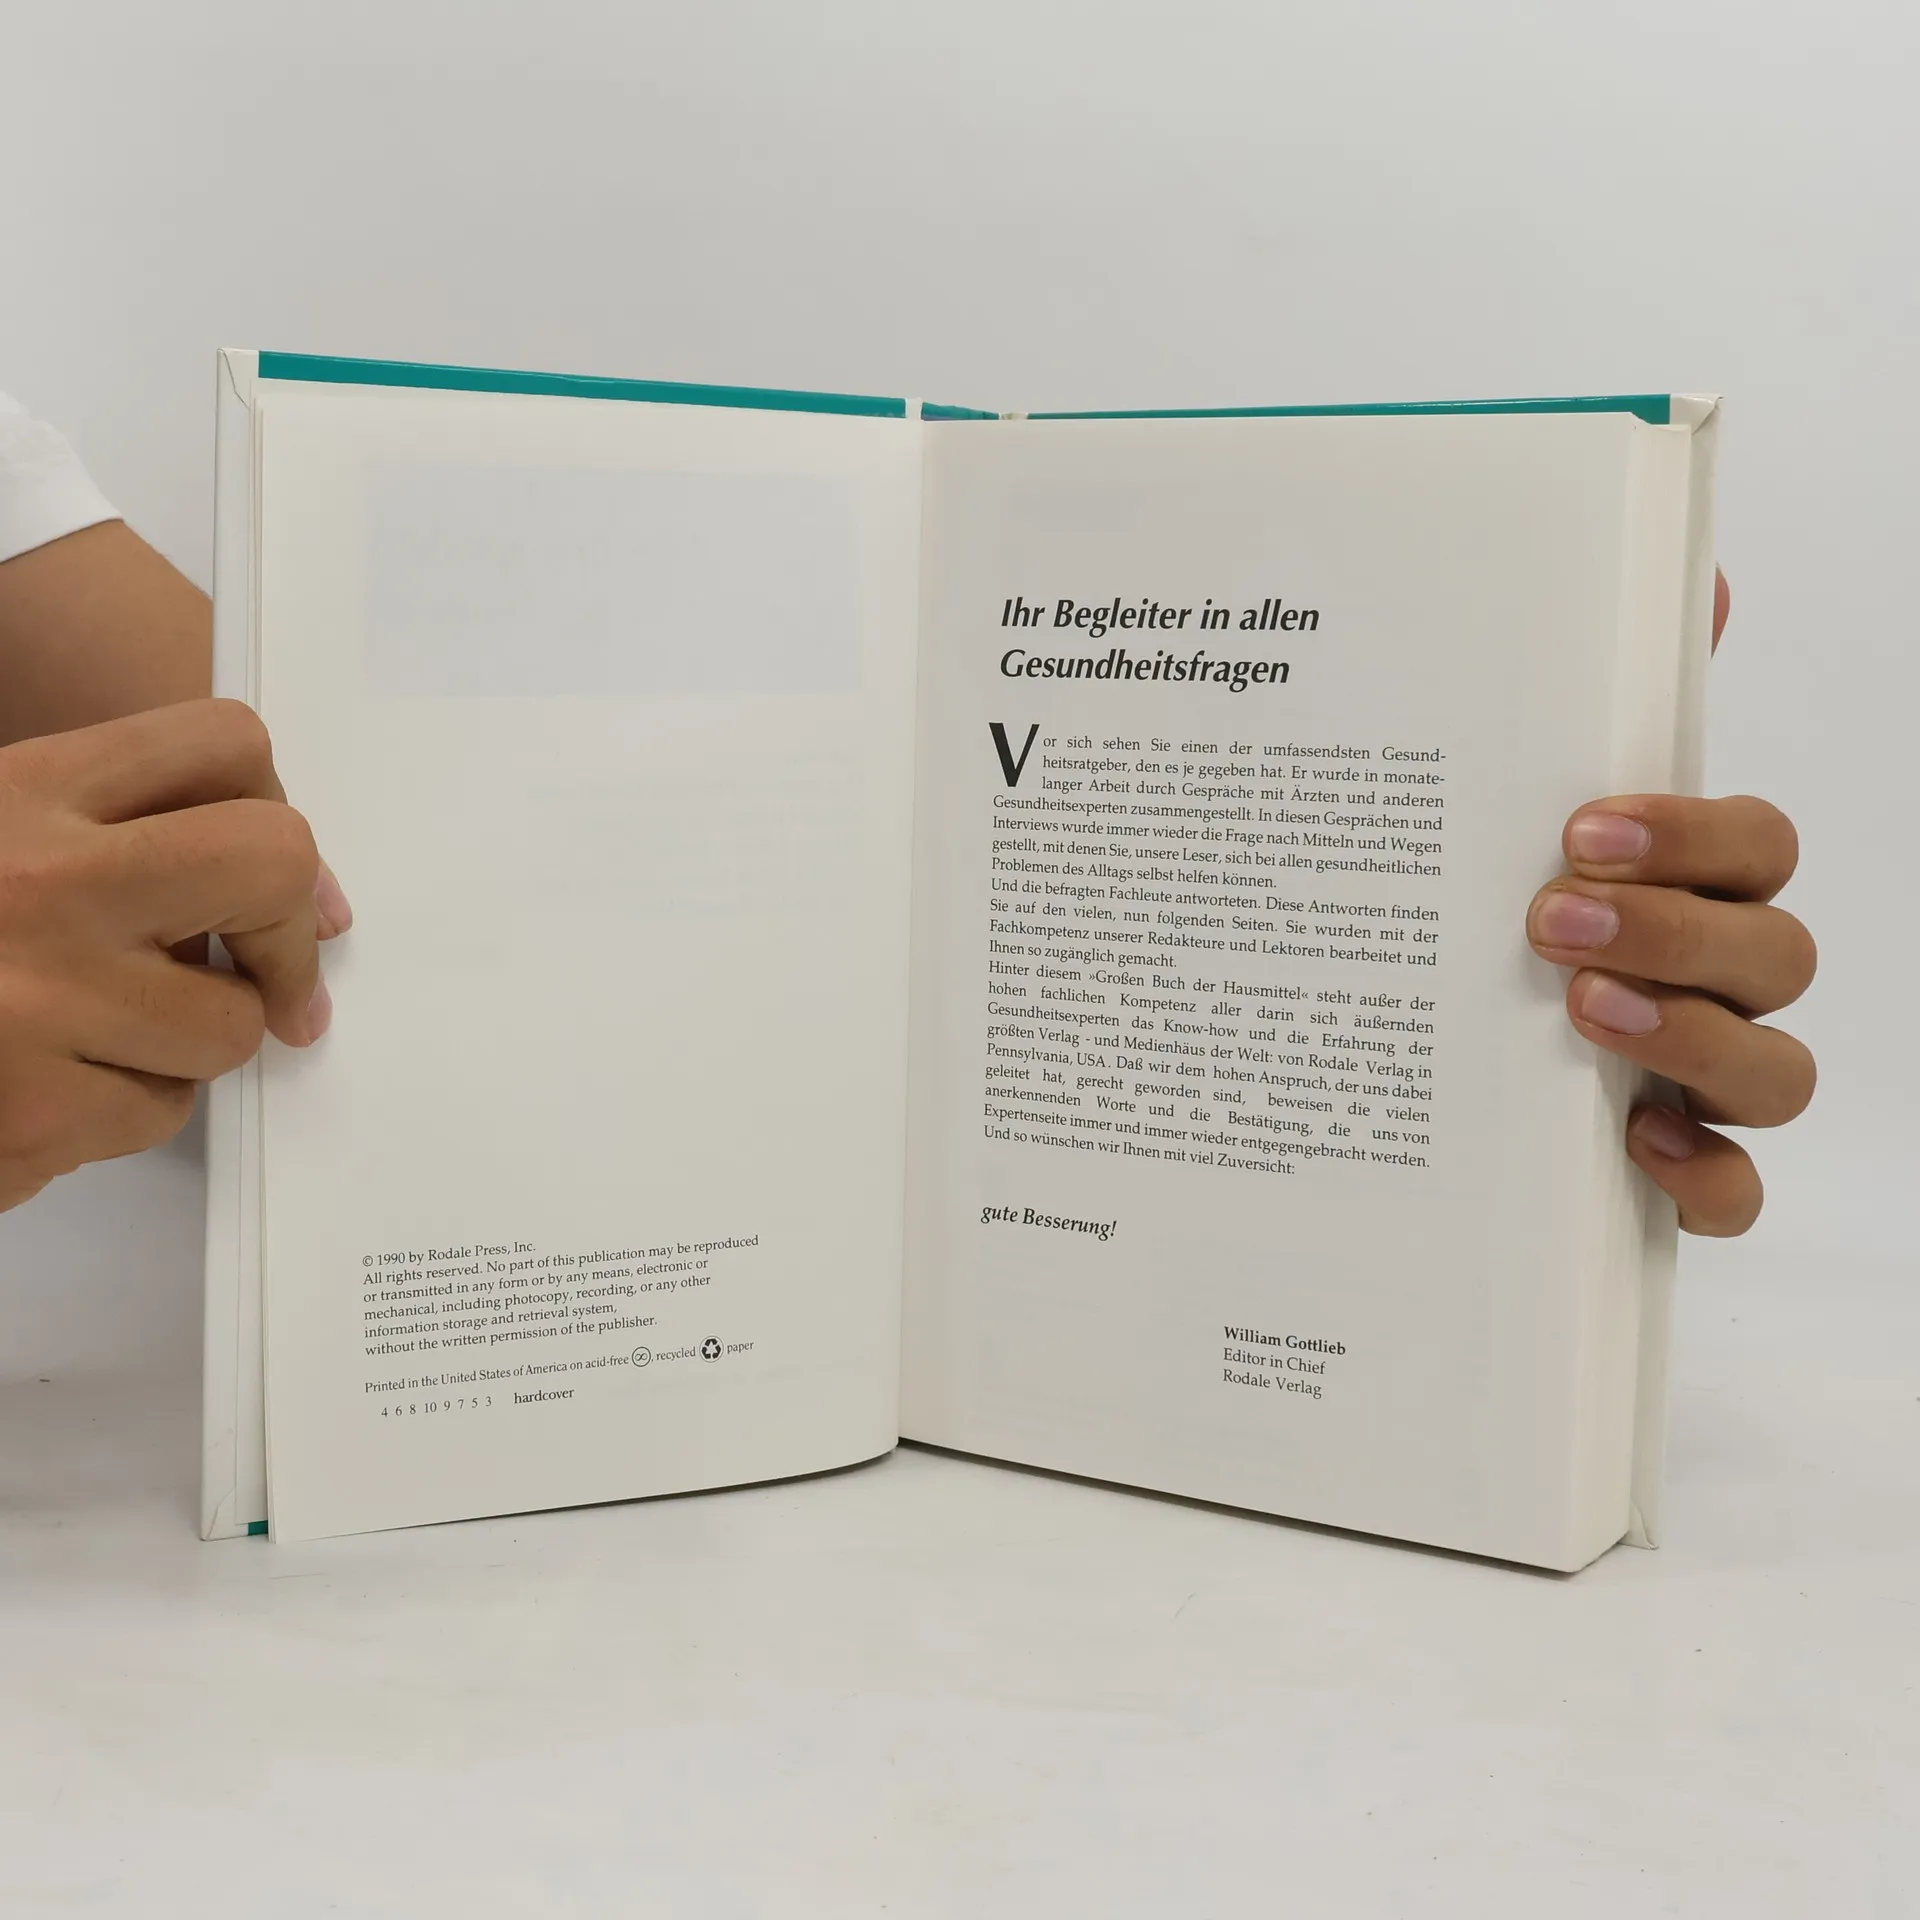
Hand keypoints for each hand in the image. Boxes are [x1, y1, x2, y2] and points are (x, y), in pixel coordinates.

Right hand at [0, 698, 347, 1211]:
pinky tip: (39, 1084)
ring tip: (98, 1032)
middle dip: (286, 931)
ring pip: (223, 1027)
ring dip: (185, 1041)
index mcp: (17, 792)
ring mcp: (37, 1010)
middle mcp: (40, 888)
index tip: (284, 877)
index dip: (276, 806)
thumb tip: (289, 884)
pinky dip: (114, 1110)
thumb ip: (100, 825)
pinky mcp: (29, 1121)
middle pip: (271, 867)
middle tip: (274, 976)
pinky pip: (149, 1116)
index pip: (224, 743)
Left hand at [1527, 573, 1815, 1234]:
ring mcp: (1701, 1078)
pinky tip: (1630, 1140)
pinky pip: (1736, 1195)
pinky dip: (1705, 1178)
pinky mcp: (1669, 1173)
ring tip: (1579, 1014)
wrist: (1390, 1053)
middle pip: (1776, 954)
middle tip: (1551, 919)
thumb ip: (1590, 697)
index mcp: (1686, 888)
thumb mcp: (1497, 799)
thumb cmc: (1473, 903)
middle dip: (1676, 932)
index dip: (1695, 836)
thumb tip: (1693, 574)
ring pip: (1779, 1072)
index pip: (1758, 846)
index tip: (1583, 828)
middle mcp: (1714, 981)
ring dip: (1694, 1039)